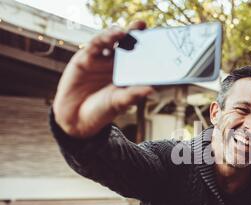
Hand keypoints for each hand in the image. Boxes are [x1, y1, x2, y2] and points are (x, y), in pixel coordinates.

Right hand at [53, 21, 154, 137]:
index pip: (140, 56)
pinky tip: (110, 37)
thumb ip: (133, 95)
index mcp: (128, 73)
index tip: (158, 39)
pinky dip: (102, 39)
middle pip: (127, 43)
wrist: (75, 119)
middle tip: (141, 24)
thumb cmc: (101, 111)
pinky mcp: (85, 59)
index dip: (148, 46)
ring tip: (124, 32)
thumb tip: (152, 91)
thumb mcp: (119, 103)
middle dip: (134, 32)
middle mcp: (116, 64)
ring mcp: (100, 60)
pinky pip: (94, 45)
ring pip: (110, 41)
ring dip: (118, 34)